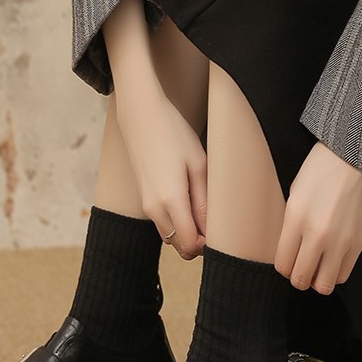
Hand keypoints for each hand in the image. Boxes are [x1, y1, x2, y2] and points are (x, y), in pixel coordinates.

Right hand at [116, 91, 206, 259]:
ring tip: (202, 206)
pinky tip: (187, 198)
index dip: (207, 245)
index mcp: (170, 200)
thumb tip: (211, 230)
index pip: (189, 245)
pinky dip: (176, 221)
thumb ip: (204, 201)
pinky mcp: (143, 198)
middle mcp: (154, 209)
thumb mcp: (198, 165)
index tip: (220, 231)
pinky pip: (162, 222)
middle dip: (198, 242)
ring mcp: (146, 204)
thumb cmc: (173, 134)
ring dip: (186, 232)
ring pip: (169, 237)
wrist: (141, 115)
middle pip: (179, 247)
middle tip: (214, 221)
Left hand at [274, 141, 361, 294]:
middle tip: (301, 270)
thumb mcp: (295, 194)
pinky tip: (333, 261)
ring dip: (318, 281)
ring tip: (318, 269)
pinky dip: (335, 273)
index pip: (283, 264)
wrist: (356, 158)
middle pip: (301, 279)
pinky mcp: (359, 243)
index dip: (284, 268)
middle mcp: (317, 235)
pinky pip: (344, 274)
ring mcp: (340, 241)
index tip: (288, 263)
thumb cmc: (322, 170)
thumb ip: (291, 225)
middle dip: (298, 279)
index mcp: (295, 219)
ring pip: (324, 284)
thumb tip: (290, 250)